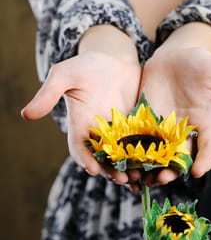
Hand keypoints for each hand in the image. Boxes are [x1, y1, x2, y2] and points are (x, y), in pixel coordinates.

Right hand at [21, 50, 141, 182]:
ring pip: (123, 156)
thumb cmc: (86, 65)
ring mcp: (119, 131)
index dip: (85, 159)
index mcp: (81, 126)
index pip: (80, 148)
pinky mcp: (137, 125)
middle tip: (122, 179)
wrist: (113, 59)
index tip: (92, 169)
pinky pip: (141, 144)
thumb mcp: (64, 75)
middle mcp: (99, 133)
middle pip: (104, 158)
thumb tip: (26, 114)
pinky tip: (156, 164)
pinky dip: (146, 155)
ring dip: (131, 168)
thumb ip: (49, 94)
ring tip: (140, 178)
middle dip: (111, 171)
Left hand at [138, 46, 210, 186]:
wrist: (176, 54)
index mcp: (204, 122)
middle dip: (171, 170)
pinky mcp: (144, 117)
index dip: (205, 160)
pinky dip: (133, 149)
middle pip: (179, 156)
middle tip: (162, 178)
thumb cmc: (202, 63)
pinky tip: (124, 158)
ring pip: (157, 151)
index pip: (208, 147)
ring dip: (150, 165)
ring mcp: (162, 124)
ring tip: (141, 176)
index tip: (196, 172)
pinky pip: (139, 136)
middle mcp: (183, 128)